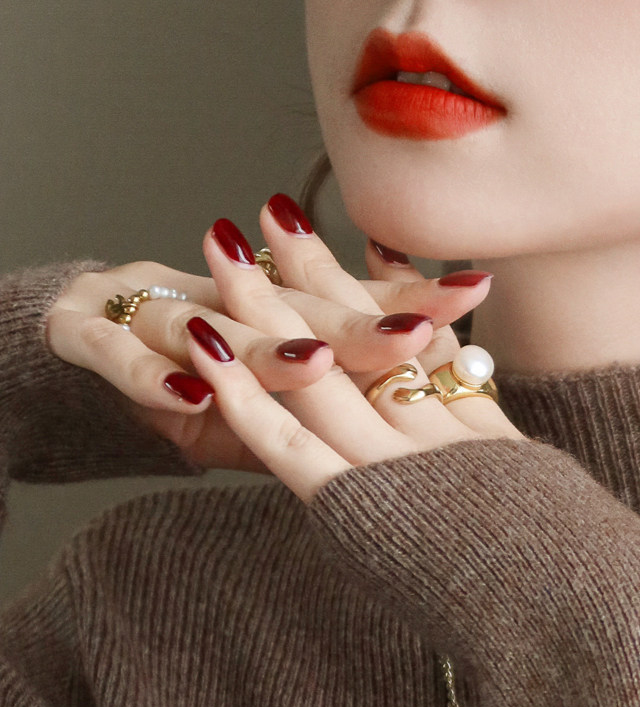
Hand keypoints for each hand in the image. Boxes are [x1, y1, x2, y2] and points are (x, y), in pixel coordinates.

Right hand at [43, 194, 501, 474]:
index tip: (473, 292)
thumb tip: (452, 385)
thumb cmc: (200, 378)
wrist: (77, 337)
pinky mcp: (86, 338)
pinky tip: (187, 391)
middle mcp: (225, 305)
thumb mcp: (278, 392)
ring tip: (313, 362)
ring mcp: (154, 320)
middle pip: (300, 317)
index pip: (356, 308)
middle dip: (360, 325)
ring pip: (217, 336)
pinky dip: (149, 377)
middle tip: (417, 330)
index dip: (412, 301)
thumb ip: (348, 387)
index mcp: (277, 314)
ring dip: (267, 351)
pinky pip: (117, 360)